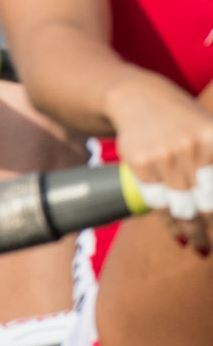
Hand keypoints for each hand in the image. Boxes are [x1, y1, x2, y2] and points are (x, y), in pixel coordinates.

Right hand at [104, 73, 212, 255]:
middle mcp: (190, 145)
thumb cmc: (186, 122)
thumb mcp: (211, 133)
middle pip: (207, 201)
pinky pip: (157, 201)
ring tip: (201, 247)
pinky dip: (170, 222)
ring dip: (194, 232)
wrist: (139, 99)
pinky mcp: (139, 162)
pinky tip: (180, 235)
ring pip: (182, 205)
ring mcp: (163, 154)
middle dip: (211, 229)